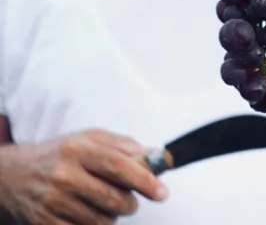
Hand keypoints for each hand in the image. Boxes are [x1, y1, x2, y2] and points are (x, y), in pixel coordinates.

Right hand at [0, 130, 167, 224]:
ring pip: (102, 220)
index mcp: (78, 149)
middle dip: (130, 202)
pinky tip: (88, 213)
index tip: (162, 192)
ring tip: (103, 203)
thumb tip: (150, 154)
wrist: (12, 174)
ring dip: (112, 215)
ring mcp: (53, 201)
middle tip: (129, 199)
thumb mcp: (87, 138)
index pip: (119, 166)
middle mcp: (64, 175)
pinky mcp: (44, 222)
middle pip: (114, 198)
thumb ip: (121, 144)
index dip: (145, 181)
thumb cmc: (58, 154)